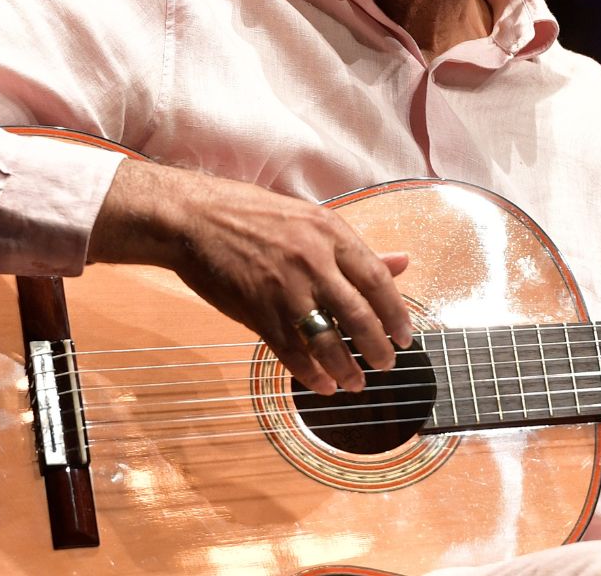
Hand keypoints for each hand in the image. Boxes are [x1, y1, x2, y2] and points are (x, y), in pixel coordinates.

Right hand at [89, 160, 412, 395]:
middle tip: (388, 364)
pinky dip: (310, 373)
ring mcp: (285, 289)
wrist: (195, 218)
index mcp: (331, 234)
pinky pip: (291, 351)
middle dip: (378, 347)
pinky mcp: (258, 311)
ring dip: (347, 368)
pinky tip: (323, 385)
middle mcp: (313, 262)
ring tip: (357, 383)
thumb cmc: (255, 216)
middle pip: (359, 315)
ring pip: (327, 339)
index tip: (406, 335)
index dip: (396, 312)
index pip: (377, 279)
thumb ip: (357, 248)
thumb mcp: (312, 220)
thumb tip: (404, 262)